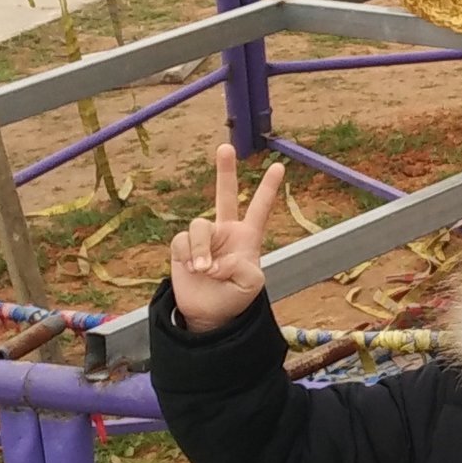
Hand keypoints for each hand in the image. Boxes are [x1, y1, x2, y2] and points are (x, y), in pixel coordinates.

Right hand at [169, 145, 286, 332]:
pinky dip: (189, 256)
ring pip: (199, 226)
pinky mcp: (182, 246)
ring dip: (201, 250)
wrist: (209, 315)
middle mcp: (225, 232)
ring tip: (205, 270)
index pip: (259, 209)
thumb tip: (217, 258)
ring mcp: (203, 238)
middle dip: (225, 171)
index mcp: (248, 237)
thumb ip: (243, 268)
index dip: (268, 189)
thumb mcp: (251, 285)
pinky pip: (182, 241)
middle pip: (224, 195)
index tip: (279, 166)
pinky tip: (194, 270)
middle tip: (226, 147)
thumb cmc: (234, 297)